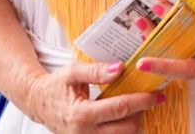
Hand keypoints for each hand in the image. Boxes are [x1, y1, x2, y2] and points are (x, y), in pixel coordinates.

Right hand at [25, 62, 161, 133]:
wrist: (36, 102)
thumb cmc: (55, 85)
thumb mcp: (73, 72)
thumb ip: (96, 71)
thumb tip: (120, 68)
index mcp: (81, 114)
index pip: (120, 109)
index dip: (142, 101)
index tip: (158, 95)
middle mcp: (84, 133)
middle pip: (126, 129)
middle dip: (141, 114)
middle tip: (149, 99)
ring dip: (134, 124)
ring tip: (137, 107)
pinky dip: (122, 129)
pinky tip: (126, 117)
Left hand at [135, 15, 194, 80]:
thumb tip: (190, 15)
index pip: (184, 69)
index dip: (163, 66)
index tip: (143, 63)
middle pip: (171, 57)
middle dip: (154, 40)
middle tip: (141, 23)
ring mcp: (193, 58)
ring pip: (170, 49)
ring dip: (155, 33)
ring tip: (141, 18)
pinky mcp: (190, 49)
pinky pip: (174, 43)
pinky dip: (163, 31)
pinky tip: (152, 20)